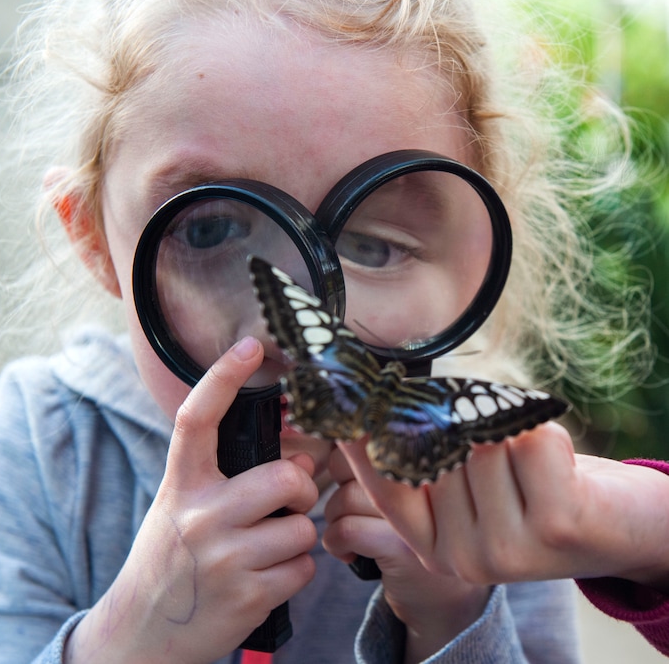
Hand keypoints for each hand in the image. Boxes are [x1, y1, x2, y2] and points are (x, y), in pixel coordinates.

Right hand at [66, 337, 318, 663]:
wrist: (143, 632)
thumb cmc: (172, 557)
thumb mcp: (182, 506)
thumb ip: (230, 478)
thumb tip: (301, 460)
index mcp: (181, 484)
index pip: (197, 418)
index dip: (223, 376)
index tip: (250, 345)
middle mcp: (199, 515)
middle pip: (287, 478)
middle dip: (302, 487)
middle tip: (292, 498)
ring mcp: (222, 558)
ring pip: (303, 528)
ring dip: (297, 536)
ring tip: (269, 547)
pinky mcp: (246, 597)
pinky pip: (304, 568)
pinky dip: (296, 572)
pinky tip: (267, 577)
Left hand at [323, 447, 489, 663]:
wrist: (444, 598)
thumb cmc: (412, 534)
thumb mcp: (403, 490)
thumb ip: (378, 462)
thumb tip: (334, 438)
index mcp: (422, 457)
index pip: (367, 436)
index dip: (348, 457)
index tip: (348, 477)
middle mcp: (423, 479)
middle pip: (351, 464)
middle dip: (339, 488)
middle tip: (350, 509)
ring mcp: (417, 513)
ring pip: (344, 498)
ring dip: (334, 519)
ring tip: (351, 533)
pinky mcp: (403, 547)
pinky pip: (345, 530)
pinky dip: (335, 543)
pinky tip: (349, 553)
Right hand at [338, 424, 668, 591]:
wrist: (619, 524)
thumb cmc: (535, 492)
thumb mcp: (473, 489)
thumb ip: (427, 463)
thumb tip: (372, 412)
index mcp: (435, 548)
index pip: (386, 486)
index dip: (366, 444)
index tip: (349, 410)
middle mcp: (464, 559)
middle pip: (440, 451)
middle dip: (468, 428)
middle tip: (499, 441)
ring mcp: (508, 550)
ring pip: (484, 444)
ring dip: (510, 433)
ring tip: (532, 462)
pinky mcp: (555, 528)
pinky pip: (530, 440)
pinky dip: (544, 432)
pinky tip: (559, 465)